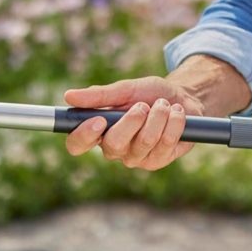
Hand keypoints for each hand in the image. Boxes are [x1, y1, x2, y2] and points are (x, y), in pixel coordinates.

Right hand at [63, 76, 204, 169]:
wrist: (183, 99)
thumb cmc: (150, 94)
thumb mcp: (126, 89)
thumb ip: (99, 96)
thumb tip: (69, 96)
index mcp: (99, 131)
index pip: (77, 144)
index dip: (84, 136)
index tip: (100, 119)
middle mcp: (114, 149)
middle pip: (114, 144)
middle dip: (133, 119)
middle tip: (143, 105)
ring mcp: (136, 158)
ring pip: (144, 141)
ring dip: (158, 115)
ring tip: (164, 105)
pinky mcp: (158, 161)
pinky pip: (165, 142)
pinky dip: (174, 121)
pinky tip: (176, 115)